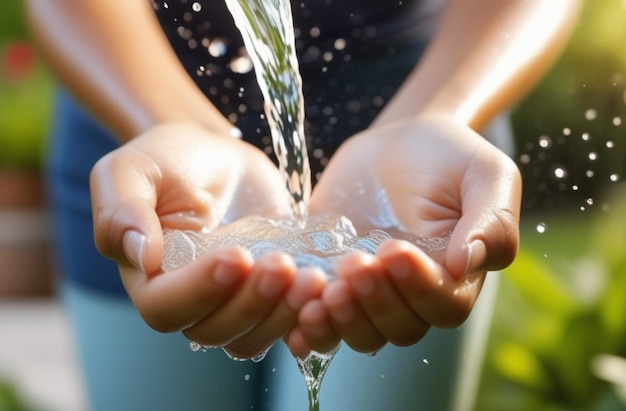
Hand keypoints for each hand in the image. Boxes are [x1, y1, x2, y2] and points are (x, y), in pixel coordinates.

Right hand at [90, 122, 325, 358]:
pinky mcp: (268, 296)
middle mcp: (190, 301)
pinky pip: (285, 326)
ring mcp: (232, 302)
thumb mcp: (134, 169)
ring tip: (312, 278)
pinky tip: (326, 289)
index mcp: (149, 279)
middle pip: (214, 330)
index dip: (201, 290)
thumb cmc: (170, 160)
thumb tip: (142, 257)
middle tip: (283, 263)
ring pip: (252, 338)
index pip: (166, 307)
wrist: (217, 159)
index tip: (236, 255)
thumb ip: (122, 209)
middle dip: (251, 303)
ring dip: (283, 314)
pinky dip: (306, 317)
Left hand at [287, 115, 520, 354]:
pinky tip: (296, 315)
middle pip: (400, 328)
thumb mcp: (485, 173)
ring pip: (361, 335)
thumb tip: (467, 262)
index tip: (394, 249)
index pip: (444, 305)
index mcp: (455, 275)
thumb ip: (491, 218)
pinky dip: (308, 330)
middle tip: (353, 264)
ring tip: (324, 291)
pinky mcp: (333, 281)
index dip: (419, 288)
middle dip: (375, 302)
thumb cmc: (448, 157)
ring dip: (341, 322)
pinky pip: (323, 322)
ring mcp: (370, 292)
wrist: (398, 143)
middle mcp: (412, 294)